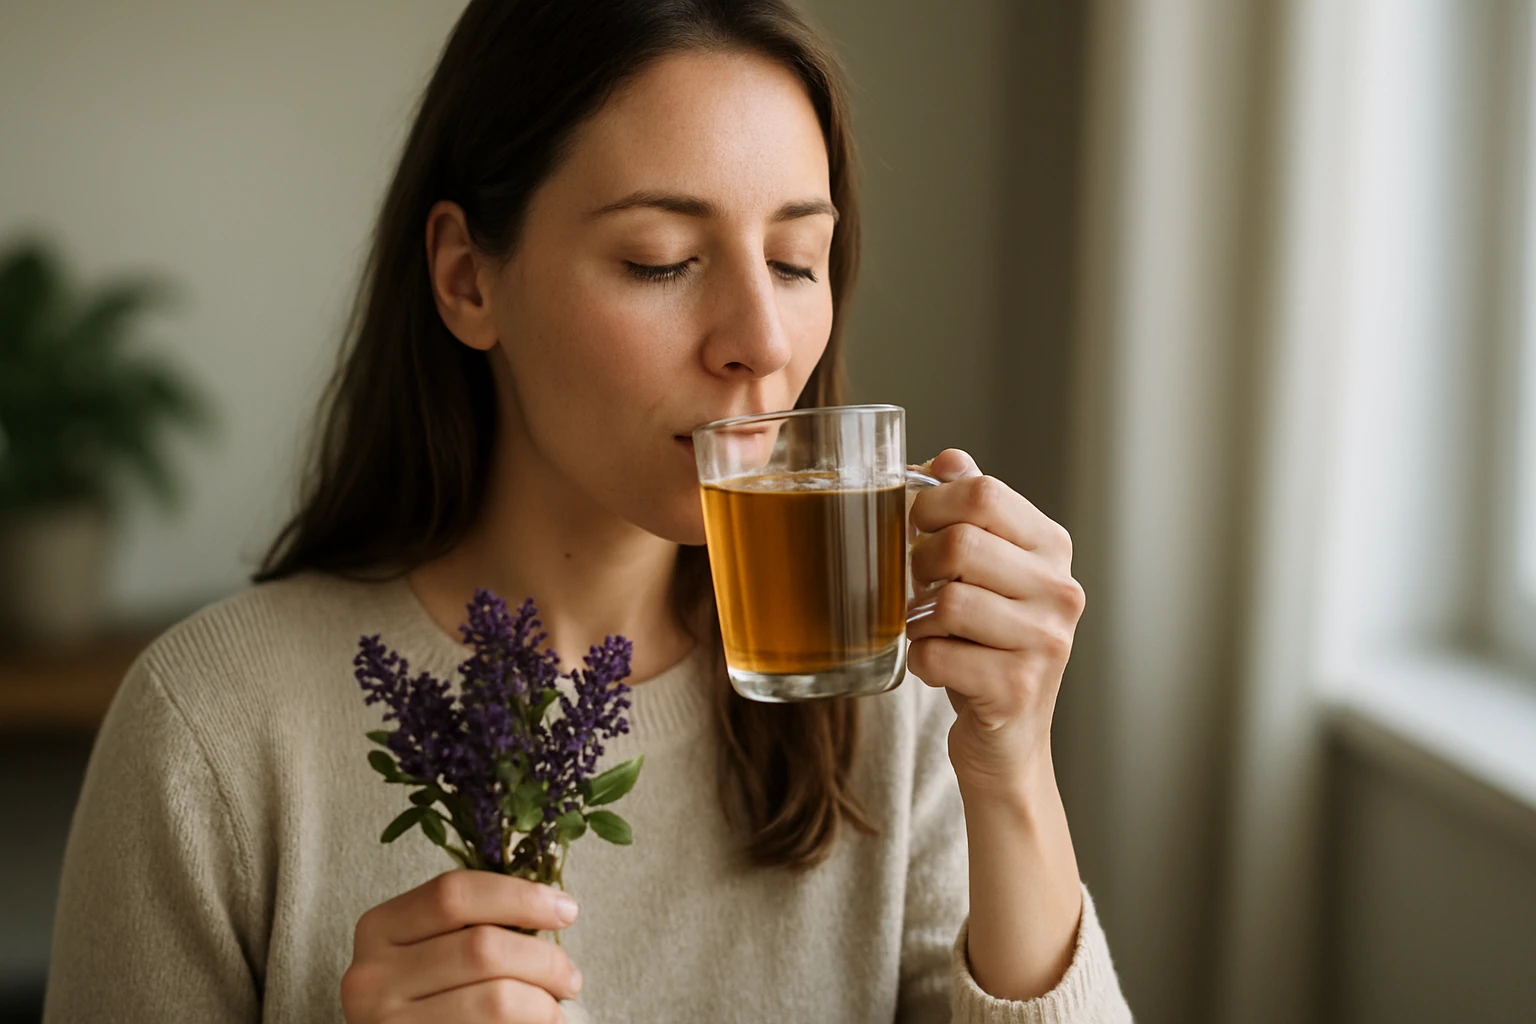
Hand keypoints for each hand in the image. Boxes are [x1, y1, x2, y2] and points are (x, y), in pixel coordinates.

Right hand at [341, 870, 582, 1022]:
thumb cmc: (424, 997)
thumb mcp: (429, 949)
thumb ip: (472, 923)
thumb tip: (551, 905)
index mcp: (379, 928)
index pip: (455, 893)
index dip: (519, 896)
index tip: (566, 909)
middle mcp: (372, 975)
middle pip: (481, 947)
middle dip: (543, 959)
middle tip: (569, 976)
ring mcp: (388, 1022)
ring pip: (493, 998)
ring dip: (542, 1001)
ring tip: (558, 1006)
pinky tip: (540, 1023)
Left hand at [907, 449, 1084, 797]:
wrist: (1007, 739)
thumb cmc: (986, 642)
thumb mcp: (985, 569)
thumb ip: (970, 510)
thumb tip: (946, 458)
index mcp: (1052, 547)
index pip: (983, 493)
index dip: (931, 505)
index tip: (919, 528)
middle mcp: (1060, 591)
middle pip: (960, 544)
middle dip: (920, 564)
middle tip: (921, 585)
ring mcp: (1046, 643)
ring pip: (946, 603)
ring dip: (918, 619)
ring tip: (931, 630)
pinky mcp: (1018, 691)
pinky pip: (936, 656)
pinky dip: (920, 661)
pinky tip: (939, 666)